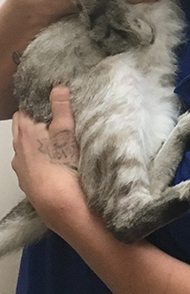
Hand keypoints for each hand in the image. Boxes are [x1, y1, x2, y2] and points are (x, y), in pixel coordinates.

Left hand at [11, 86, 83, 231]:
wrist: (62, 206)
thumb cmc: (64, 166)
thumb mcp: (67, 132)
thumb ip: (61, 108)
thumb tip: (57, 87)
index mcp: (25, 134)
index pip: (24, 111)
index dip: (37, 105)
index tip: (51, 102)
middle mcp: (18, 151)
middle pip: (22, 129)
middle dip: (35, 122)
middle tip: (56, 119)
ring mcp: (21, 169)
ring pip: (25, 148)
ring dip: (37, 142)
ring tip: (57, 140)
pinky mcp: (28, 183)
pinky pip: (30, 165)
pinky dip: (39, 159)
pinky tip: (55, 162)